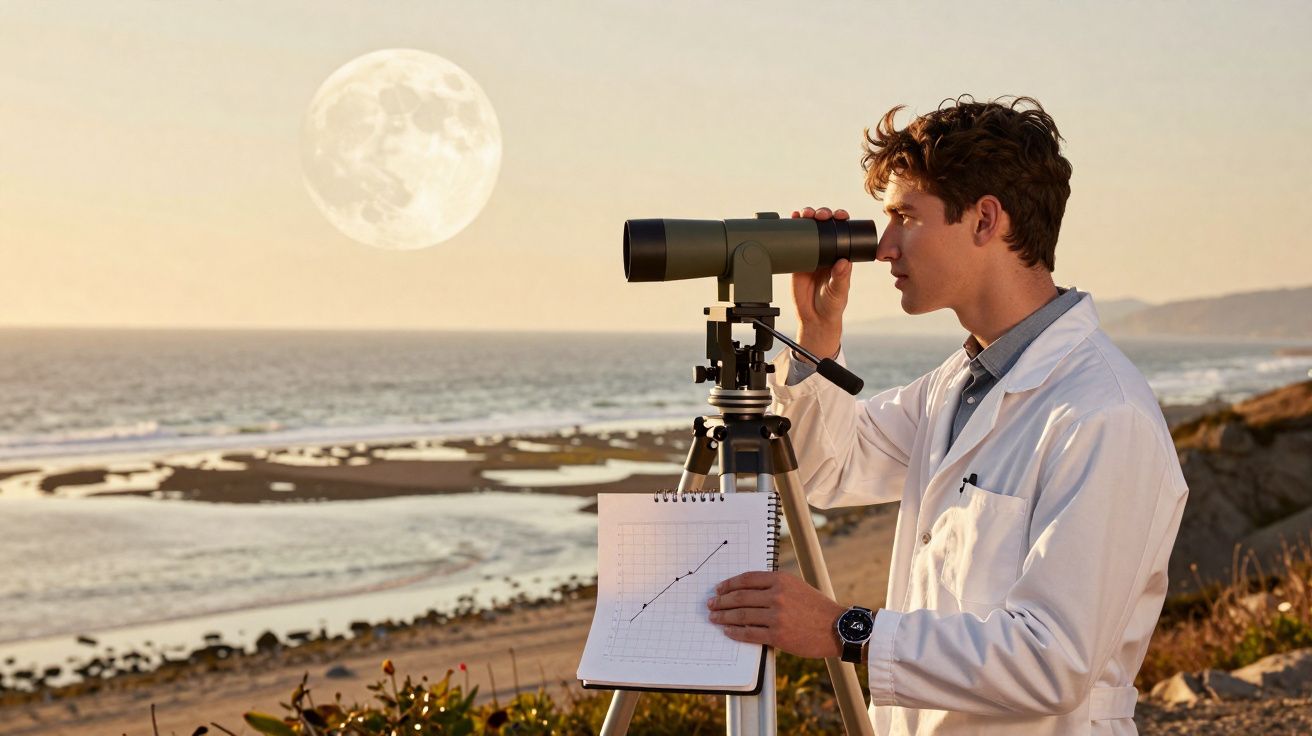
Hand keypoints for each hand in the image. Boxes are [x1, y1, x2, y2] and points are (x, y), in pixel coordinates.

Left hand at [707, 570, 845, 658]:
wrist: (837, 628)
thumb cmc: (816, 608)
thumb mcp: (796, 586)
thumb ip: (774, 586)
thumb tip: (747, 590)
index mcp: (781, 579)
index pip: (747, 579)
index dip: (729, 584)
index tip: (719, 589)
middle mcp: (777, 595)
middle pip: (740, 597)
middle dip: (721, 601)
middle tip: (711, 604)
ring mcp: (777, 616)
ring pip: (742, 615)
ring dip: (724, 617)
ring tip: (714, 618)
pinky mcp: (778, 635)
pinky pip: (750, 633)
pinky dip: (736, 632)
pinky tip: (728, 631)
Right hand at [789, 207, 851, 358]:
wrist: (813, 318)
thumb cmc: (832, 305)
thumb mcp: (839, 291)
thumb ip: (841, 278)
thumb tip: (844, 262)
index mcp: (840, 255)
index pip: (842, 231)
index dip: (841, 219)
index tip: (839, 215)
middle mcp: (826, 251)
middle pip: (824, 225)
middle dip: (821, 214)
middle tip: (819, 214)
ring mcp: (811, 254)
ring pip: (809, 230)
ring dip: (806, 218)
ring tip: (804, 214)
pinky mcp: (797, 261)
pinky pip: (794, 242)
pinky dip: (792, 230)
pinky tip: (791, 220)